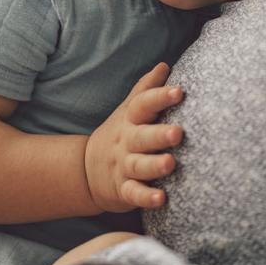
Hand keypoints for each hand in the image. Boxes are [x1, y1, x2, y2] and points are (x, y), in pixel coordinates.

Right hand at [84, 62, 184, 212]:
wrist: (86, 169)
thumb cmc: (120, 133)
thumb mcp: (127, 109)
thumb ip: (146, 89)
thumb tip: (165, 65)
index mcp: (131, 120)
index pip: (143, 105)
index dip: (160, 97)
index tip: (179, 92)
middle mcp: (127, 142)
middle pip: (142, 136)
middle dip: (159, 135)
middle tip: (178, 133)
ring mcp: (123, 166)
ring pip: (139, 165)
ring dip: (154, 165)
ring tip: (170, 164)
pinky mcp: (123, 189)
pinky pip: (134, 194)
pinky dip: (146, 197)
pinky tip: (161, 199)